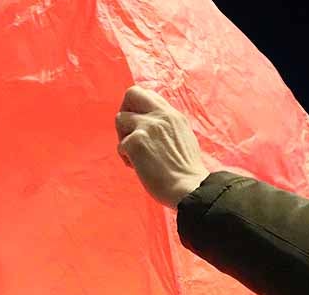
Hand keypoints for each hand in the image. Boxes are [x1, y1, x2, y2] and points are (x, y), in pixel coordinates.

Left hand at [115, 85, 210, 206]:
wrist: (188, 186)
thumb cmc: (185, 170)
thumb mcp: (183, 136)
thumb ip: (167, 125)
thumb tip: (151, 122)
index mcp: (172, 114)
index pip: (149, 94)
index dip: (139, 108)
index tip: (141, 126)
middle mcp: (160, 115)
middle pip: (132, 94)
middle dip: (125, 110)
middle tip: (129, 132)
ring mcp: (147, 127)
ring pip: (120, 118)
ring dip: (123, 137)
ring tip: (134, 153)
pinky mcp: (136, 143)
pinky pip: (120, 145)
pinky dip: (125, 158)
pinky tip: (137, 167)